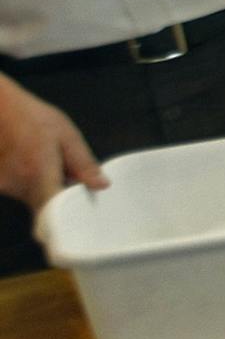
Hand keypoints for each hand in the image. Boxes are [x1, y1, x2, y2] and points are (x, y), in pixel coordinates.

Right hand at [0, 80, 107, 209]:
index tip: (79, 219)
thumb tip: (101, 185)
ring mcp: (5, 186)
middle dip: (62, 198)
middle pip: (46, 207)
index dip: (66, 221)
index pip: (53, 214)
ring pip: (34, 198)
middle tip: (72, 178)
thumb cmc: (30, 117)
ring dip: (46, 187)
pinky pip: (21, 190)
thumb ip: (83, 163)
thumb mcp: (65, 134)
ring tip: (48, 161)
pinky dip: (32, 182)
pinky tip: (32, 161)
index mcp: (39, 173)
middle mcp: (19, 185)